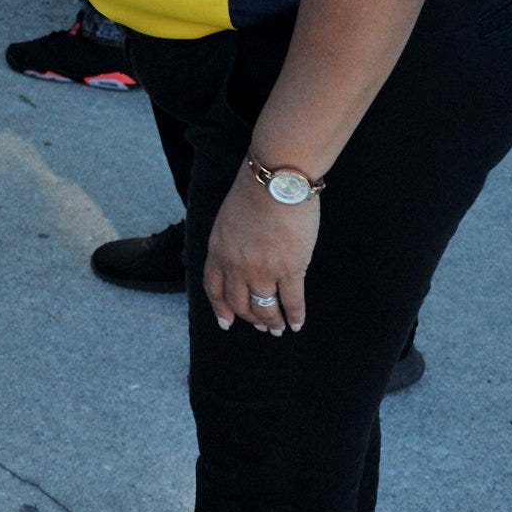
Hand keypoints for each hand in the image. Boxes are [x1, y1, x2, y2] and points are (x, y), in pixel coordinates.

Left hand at [205, 180, 317, 333]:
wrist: (276, 182)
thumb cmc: (253, 192)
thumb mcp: (226, 219)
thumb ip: (229, 243)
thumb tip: (238, 258)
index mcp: (218, 251)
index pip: (214, 288)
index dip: (220, 308)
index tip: (226, 322)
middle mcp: (236, 266)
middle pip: (239, 303)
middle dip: (250, 319)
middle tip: (260, 327)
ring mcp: (263, 270)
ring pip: (265, 308)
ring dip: (272, 322)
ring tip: (278, 329)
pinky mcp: (290, 269)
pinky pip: (292, 301)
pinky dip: (294, 316)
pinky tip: (297, 324)